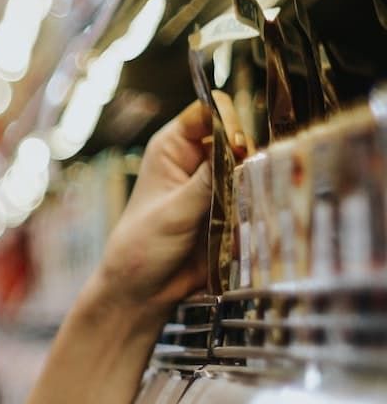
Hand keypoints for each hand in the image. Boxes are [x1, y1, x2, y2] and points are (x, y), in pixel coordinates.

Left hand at [86, 94, 247, 317]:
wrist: (143, 291)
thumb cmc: (141, 247)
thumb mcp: (173, 212)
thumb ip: (206, 182)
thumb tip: (238, 150)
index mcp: (172, 148)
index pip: (208, 112)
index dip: (227, 121)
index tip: (237, 145)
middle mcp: (196, 160)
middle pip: (238, 136)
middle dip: (249, 153)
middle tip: (248, 177)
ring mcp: (216, 184)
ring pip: (252, 166)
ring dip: (259, 179)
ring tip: (254, 199)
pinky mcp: (232, 208)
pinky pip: (258, 195)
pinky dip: (262, 202)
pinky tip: (261, 214)